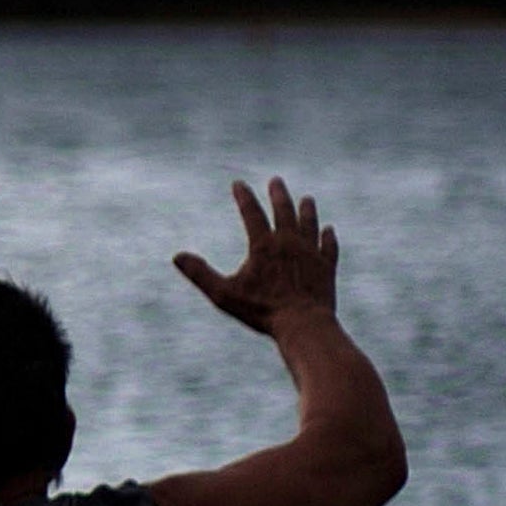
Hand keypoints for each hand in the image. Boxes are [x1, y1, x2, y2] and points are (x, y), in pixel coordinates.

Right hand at [173, 177, 342, 333]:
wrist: (303, 324)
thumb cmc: (262, 311)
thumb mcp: (224, 294)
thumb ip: (200, 274)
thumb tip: (176, 257)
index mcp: (264, 245)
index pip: (252, 213)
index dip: (244, 197)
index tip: (239, 184)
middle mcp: (289, 242)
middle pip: (284, 211)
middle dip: (278, 194)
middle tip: (276, 181)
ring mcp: (311, 253)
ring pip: (310, 224)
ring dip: (307, 210)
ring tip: (307, 199)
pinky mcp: (327, 267)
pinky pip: (328, 247)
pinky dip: (328, 238)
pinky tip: (329, 231)